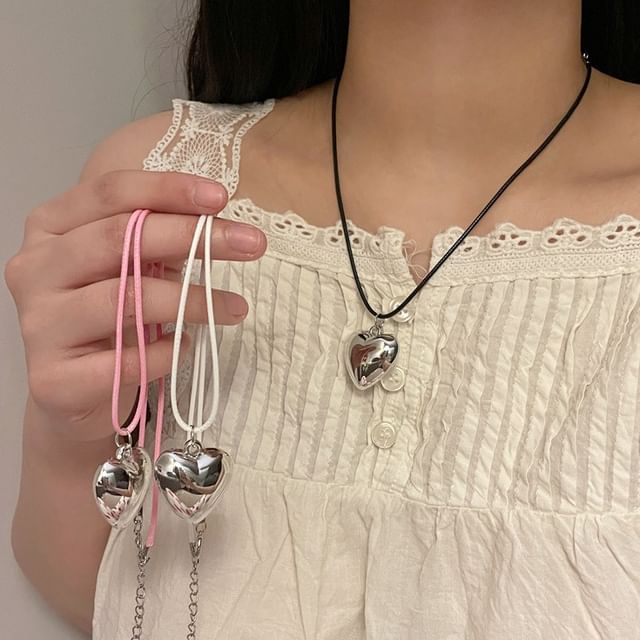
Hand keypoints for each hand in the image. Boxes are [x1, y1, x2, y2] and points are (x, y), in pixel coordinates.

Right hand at [4, 170, 266, 441]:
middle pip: (119, 238)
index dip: (167, 189)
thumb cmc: (108, 318)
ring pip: (127, 299)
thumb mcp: (127, 268)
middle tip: (252, 244)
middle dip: (193, 236)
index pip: (109, 193)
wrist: (73, 392)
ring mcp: (39, 324)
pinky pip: (128, 360)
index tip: (221, 197)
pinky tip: (188, 347)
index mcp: (50, 229)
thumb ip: (154, 240)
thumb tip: (220, 221)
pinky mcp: (53, 378)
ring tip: (236, 308)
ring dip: (194, 301)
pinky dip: (169, 353)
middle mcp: (34, 269)